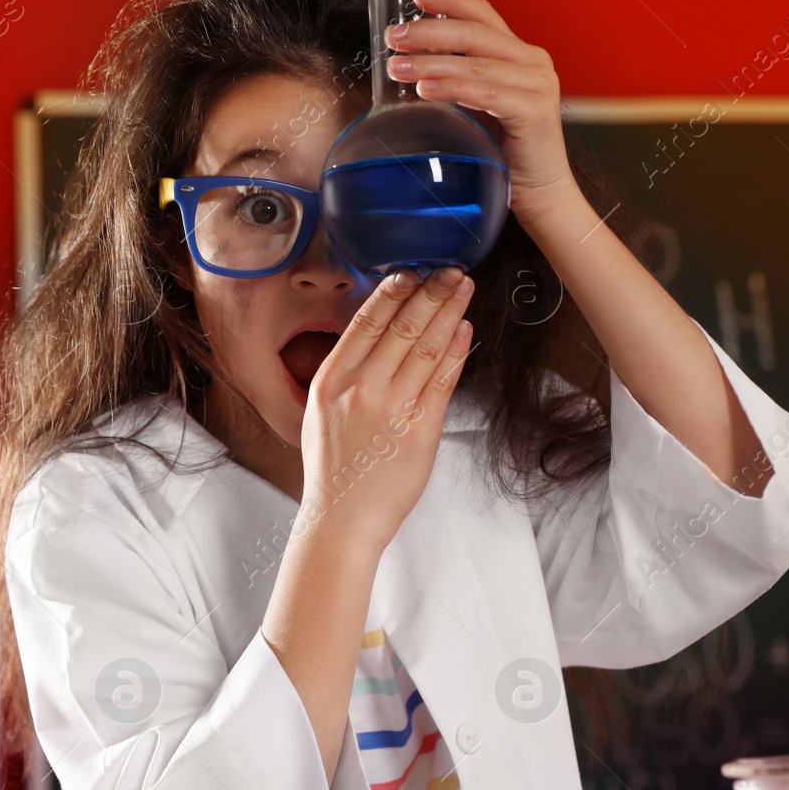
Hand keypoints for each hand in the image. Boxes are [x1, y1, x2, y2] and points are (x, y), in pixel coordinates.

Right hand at [298, 266, 474, 553]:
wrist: (342, 518)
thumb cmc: (334, 468)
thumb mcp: (323, 410)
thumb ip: (348, 372)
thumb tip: (381, 333)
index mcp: (331, 379)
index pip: (366, 322)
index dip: (393, 292)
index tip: (412, 271)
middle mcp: (361, 389)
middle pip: (403, 327)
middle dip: (431, 292)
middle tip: (451, 270)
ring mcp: (392, 409)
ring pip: (428, 347)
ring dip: (449, 313)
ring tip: (463, 290)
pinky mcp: (420, 430)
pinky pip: (443, 381)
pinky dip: (457, 351)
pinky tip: (465, 330)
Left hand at [385, 0, 578, 221]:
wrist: (541, 195)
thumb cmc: (506, 154)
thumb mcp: (479, 106)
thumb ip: (460, 80)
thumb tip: (412, 62)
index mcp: (520, 55)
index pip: (482, 15)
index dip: (450, 0)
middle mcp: (533, 62)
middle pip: (475, 33)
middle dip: (430, 31)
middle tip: (394, 36)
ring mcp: (538, 84)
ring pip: (475, 63)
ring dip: (431, 62)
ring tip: (397, 66)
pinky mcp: (534, 110)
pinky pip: (485, 92)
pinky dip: (452, 88)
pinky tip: (425, 88)